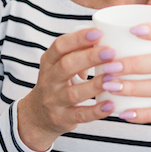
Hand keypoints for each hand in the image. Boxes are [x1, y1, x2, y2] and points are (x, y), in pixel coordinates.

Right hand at [17, 28, 118, 150]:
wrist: (36, 116)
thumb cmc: (57, 84)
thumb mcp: (59, 65)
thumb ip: (78, 52)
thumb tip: (109, 37)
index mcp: (49, 62)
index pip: (59, 46)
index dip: (78, 38)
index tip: (98, 32)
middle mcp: (49, 81)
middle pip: (66, 66)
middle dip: (89, 57)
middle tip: (111, 51)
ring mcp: (54, 101)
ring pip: (73, 92)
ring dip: (95, 84)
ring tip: (114, 76)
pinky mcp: (62, 119)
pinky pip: (80, 115)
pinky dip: (96, 111)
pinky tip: (112, 104)